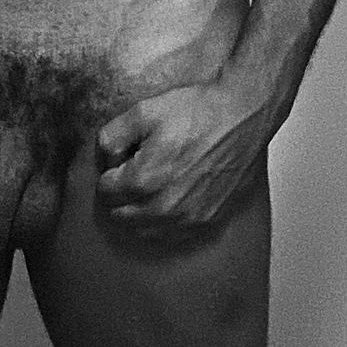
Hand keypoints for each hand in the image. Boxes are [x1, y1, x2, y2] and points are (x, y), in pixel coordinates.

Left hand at [95, 75, 266, 235]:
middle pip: (120, 215)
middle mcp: (164, 207)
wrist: (242, 117)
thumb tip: (104, 158)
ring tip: (150, 185)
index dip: (110, 171)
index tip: (123, 159)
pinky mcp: (208, 221)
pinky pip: (173, 235)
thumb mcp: (143, 111)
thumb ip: (111, 136)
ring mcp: (187, 218)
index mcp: (143, 180)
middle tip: (133, 171)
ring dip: (138, 212)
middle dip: (120, 194)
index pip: (105, 191)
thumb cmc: (198, 112)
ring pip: (144, 230)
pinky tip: (170, 199)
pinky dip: (164, 222)